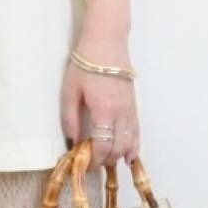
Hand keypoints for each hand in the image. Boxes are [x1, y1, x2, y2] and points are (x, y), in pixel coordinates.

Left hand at [60, 23, 139, 170]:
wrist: (107, 42)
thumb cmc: (86, 64)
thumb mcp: (70, 91)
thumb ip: (70, 118)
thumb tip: (73, 141)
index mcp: (104, 111)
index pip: (102, 146)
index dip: (93, 160)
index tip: (84, 165)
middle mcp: (121, 113)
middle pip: (118, 148)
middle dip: (105, 160)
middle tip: (92, 163)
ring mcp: (130, 109)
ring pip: (130, 142)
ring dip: (119, 156)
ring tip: (108, 162)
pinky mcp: (134, 105)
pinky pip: (137, 131)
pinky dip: (135, 146)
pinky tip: (130, 156)